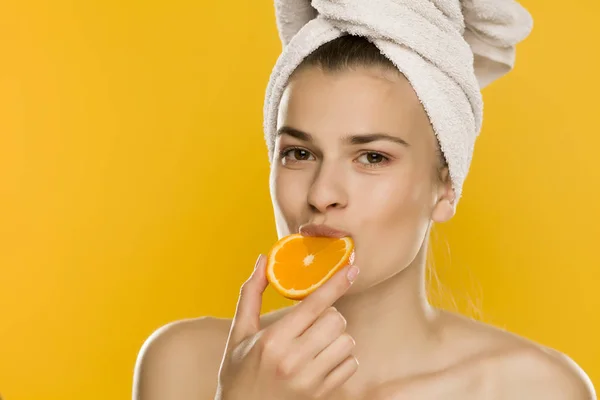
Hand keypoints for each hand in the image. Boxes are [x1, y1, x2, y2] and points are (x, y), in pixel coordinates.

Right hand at [214, 254, 359, 399]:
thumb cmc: (238, 372)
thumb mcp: (239, 334)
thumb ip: (251, 294)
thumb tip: (263, 260)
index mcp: (272, 341)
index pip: (314, 305)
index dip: (336, 284)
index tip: (352, 269)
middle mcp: (293, 361)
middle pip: (336, 321)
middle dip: (330, 315)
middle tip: (314, 322)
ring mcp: (310, 381)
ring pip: (347, 342)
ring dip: (337, 337)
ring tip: (317, 342)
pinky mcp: (321, 394)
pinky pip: (350, 364)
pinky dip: (342, 358)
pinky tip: (322, 360)